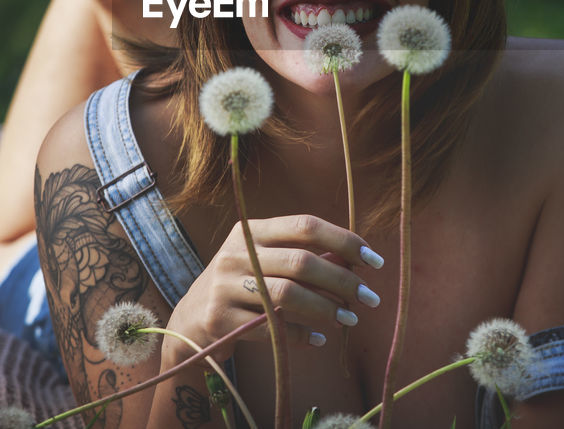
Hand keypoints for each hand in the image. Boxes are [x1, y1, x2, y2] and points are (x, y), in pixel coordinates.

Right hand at [167, 214, 384, 361]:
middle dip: (343, 280)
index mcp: (250, 230)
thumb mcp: (264, 260)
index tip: (374, 260)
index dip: (344, 240)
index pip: (305, 226)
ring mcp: (224, 286)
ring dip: (326, 309)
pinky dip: (300, 334)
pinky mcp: (220, 320)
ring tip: (350, 319)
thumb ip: (303, 256)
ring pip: (287, 295)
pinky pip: (271, 328)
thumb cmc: (241, 284)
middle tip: (370, 298)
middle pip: (301, 262)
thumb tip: (356, 258)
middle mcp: (235, 253)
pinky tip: (319, 338)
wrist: (189, 321)